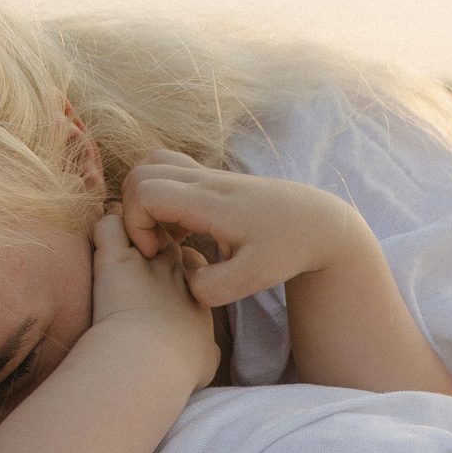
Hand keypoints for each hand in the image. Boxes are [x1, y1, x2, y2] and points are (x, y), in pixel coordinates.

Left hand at [90, 209, 215, 387]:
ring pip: (140, 226)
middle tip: (136, 259)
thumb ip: (207, 352)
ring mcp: (147, 261)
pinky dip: (102, 230)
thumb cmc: (179, 366)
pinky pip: (110, 225)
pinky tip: (97, 246)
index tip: (163, 281)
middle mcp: (176, 272)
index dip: (179, 266)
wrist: (152, 359)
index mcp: (198, 294)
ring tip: (114, 247)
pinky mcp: (117, 258)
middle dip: (155, 243)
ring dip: (128, 232)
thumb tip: (206, 356)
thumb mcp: (207, 361)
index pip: (195, 264)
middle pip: (169, 241)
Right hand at [119, 151, 373, 309]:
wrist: (318, 221)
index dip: (137, 223)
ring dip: (143, 200)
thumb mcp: (256, 278)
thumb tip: (185, 281)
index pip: (147, 192)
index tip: (157, 252)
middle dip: (132, 212)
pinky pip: (167, 171)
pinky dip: (159, 195)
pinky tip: (180, 230)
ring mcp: (208, 175)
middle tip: (155, 246)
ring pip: (151, 165)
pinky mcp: (211, 179)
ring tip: (164, 236)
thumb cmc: (289, 249)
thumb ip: (214, 287)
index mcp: (212, 202)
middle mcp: (206, 180)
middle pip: (140, 174)